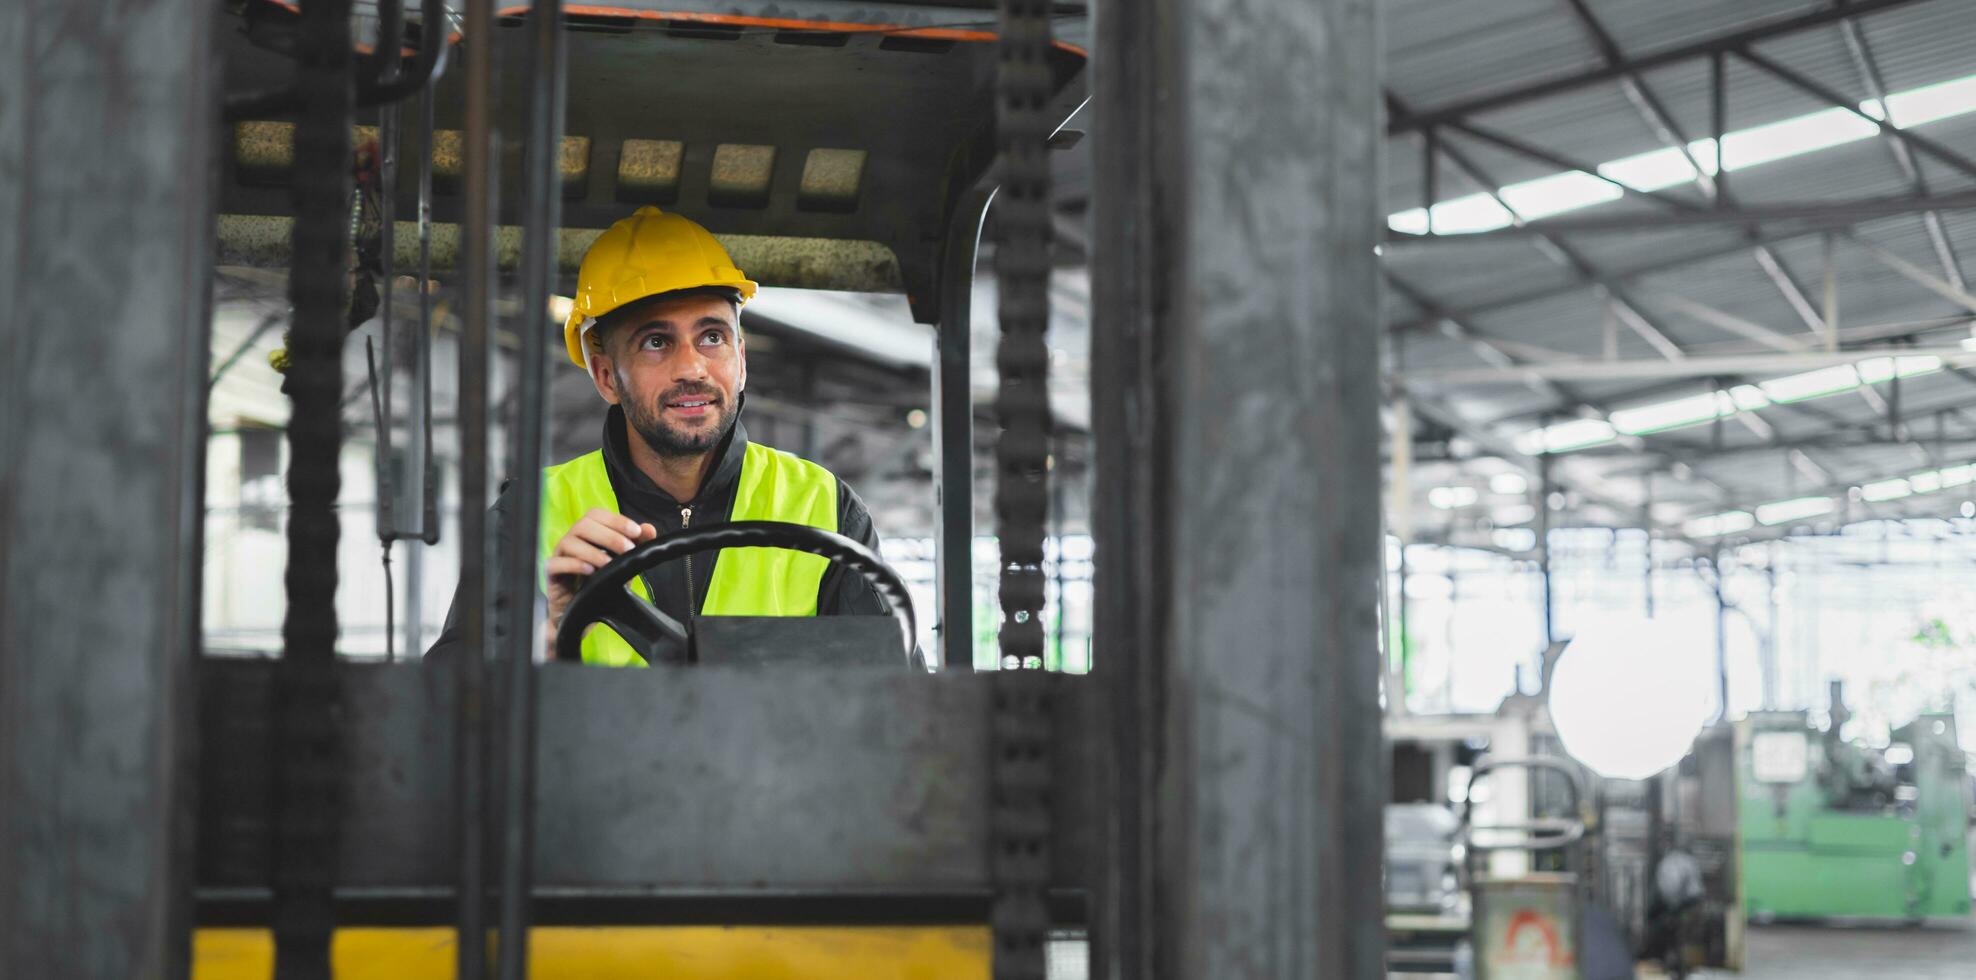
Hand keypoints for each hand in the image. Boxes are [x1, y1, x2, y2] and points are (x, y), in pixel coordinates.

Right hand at [544, 508, 656, 654]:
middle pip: (583, 524)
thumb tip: (649, 528)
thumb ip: (636, 545)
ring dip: (593, 551)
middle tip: (627, 549)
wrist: (581, 614)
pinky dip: (574, 564)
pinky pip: (556, 563)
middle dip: (609, 535)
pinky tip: (590, 571)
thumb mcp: (622, 564)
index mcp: (586, 533)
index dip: (616, 520)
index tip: (636, 532)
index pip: (596, 515)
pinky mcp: (550, 574)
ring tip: (609, 564)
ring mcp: (559, 555)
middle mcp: (571, 540)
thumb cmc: (599, 584)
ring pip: (569, 542)